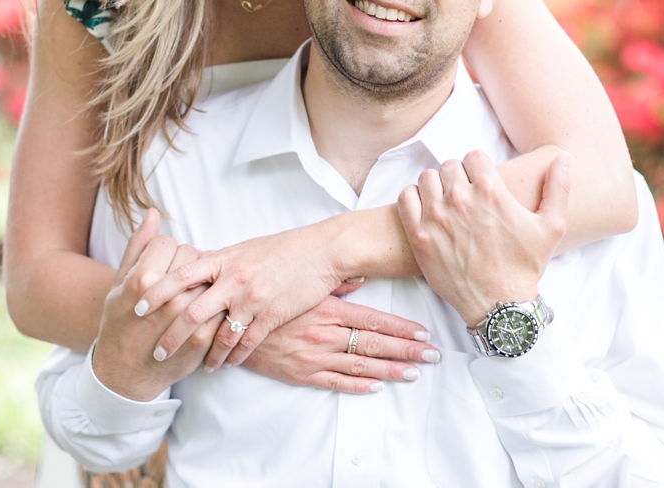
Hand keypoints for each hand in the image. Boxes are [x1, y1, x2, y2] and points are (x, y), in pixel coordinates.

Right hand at [91, 209, 223, 401]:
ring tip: (191, 294)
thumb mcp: (119, 283)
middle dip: (188, 267)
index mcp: (142, 280)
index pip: (171, 244)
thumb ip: (138, 246)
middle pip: (193, 260)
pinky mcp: (202, 338)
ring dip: (204, 284)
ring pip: (209, 281)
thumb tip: (152, 212)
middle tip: (178, 281)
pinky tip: (205, 309)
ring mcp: (186, 319)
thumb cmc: (119, 323)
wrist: (126, 372)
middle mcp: (166, 298)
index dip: (168, 253)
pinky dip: (216, 305)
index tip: (163, 266)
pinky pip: (219, 308)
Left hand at [135, 220, 350, 369]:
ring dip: (206, 355)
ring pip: (219, 335)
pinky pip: (247, 343)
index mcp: (224, 258)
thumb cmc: (283, 248)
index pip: (180, 275)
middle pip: (191, 312)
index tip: (136, 307)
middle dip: (171, 336)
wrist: (322, 251)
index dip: (156, 292)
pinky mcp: (272, 315)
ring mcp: (253, 299)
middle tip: (157, 353)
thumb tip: (194, 268)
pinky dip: (234, 357)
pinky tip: (227, 364)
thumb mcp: (245, 249)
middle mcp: (234, 279)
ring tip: (198, 367)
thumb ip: (219, 262)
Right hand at [243, 295, 439, 393]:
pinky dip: (358, 385)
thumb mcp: (301, 287)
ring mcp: (314, 356)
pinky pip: (336, 382)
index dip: (402, 329)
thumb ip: (333, 285)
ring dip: (391, 370)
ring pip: (361, 365)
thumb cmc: (267, 300)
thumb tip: (361, 278)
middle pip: (376, 344)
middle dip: (407, 350)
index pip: (374, 320)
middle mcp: (325, 334)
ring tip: (414, 372)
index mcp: (328, 310)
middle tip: (433, 355)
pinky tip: (377, 386)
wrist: (231, 325)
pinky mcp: (302, 374)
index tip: (424, 334)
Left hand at [398, 150, 568, 326]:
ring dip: (436, 186)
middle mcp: (461, 199)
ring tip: (446, 202)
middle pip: (449, 165)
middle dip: (458, 177)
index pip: (473, 156)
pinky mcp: (418, 235)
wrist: (499, 305)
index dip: (479, 167)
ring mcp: (436, 217)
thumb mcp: (552, 227)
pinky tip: (427, 211)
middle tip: (465, 195)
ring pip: (427, 178)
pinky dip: (415, 199)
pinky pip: (406, 197)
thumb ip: (559, 187)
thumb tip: (564, 157)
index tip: (481, 182)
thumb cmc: (525, 267)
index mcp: (491, 191)